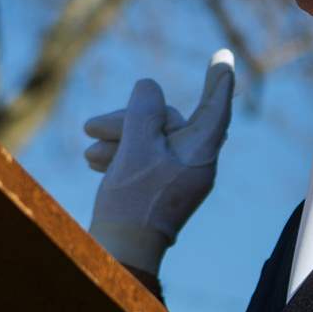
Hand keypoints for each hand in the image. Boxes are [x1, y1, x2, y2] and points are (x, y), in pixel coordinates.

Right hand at [85, 49, 234, 273]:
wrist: (121, 253)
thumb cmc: (132, 202)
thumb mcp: (136, 148)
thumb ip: (145, 112)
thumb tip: (150, 87)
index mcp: (201, 151)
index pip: (215, 106)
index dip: (217, 80)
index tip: (222, 58)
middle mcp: (196, 163)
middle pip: (167, 122)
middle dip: (129, 120)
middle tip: (92, 127)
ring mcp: (179, 177)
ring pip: (150, 140)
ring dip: (119, 139)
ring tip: (90, 151)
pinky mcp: (160, 189)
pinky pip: (145, 159)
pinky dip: (122, 155)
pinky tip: (96, 162)